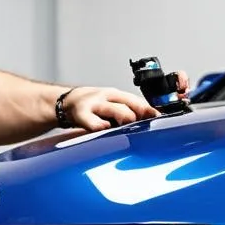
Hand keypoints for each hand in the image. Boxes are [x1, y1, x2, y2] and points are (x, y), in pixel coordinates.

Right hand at [62, 70, 189, 130]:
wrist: (64, 103)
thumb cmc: (91, 107)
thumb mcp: (109, 104)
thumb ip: (125, 111)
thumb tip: (148, 122)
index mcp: (114, 95)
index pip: (136, 101)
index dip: (149, 111)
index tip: (160, 119)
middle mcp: (106, 97)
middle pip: (129, 106)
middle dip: (138, 118)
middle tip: (142, 128)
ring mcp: (94, 105)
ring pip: (116, 111)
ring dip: (125, 119)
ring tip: (127, 127)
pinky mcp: (82, 115)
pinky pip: (94, 122)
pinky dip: (102, 127)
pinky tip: (106, 130)